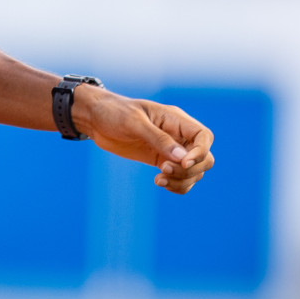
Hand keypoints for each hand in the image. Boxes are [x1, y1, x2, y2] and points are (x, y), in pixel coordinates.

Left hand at [75, 86, 214, 194]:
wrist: (95, 118)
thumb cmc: (114, 113)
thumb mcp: (134, 122)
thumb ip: (158, 139)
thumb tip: (182, 159)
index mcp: (176, 120)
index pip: (204, 137)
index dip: (200, 152)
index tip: (183, 163)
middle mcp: (178, 135)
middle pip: (204, 158)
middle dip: (190, 170)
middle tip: (164, 169)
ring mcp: (170, 150)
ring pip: (194, 172)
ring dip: (182, 180)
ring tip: (159, 179)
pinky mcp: (160, 161)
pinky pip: (179, 178)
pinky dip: (176, 185)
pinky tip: (159, 182)